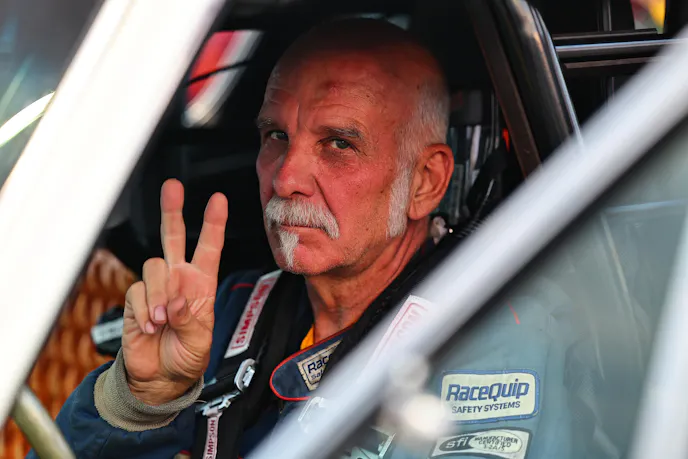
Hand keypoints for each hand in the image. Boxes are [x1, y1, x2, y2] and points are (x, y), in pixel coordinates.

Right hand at [122, 179, 227, 404]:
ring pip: (153, 267)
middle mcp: (178, 279)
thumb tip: (174, 301)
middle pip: (172, 237)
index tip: (218, 199)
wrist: (161, 378)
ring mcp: (155, 288)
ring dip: (158, 294)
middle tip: (173, 187)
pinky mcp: (135, 300)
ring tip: (161, 321)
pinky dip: (143, 310)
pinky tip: (150, 328)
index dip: (214, 224)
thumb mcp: (200, 342)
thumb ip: (190, 320)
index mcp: (201, 284)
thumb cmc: (187, 357)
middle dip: (172, 211)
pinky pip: (136, 292)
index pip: (209, 248)